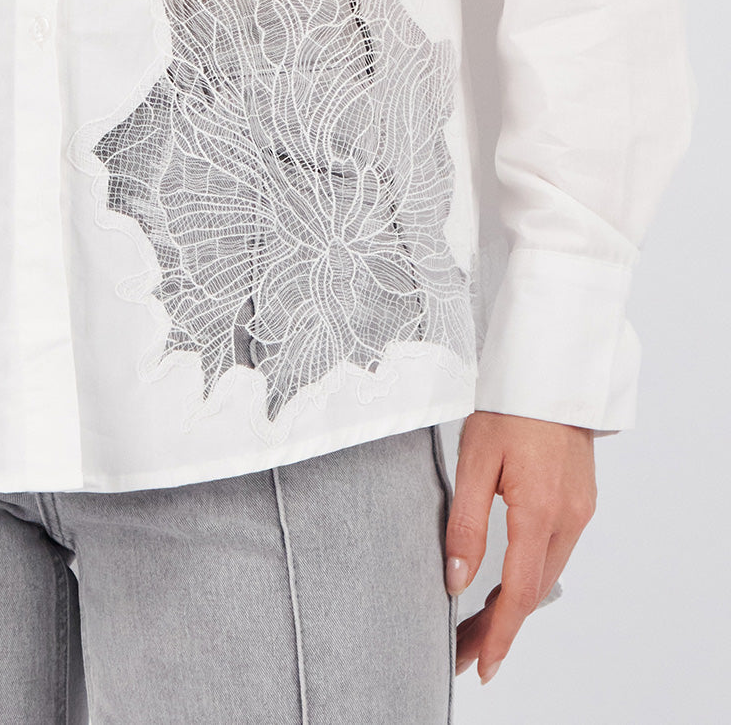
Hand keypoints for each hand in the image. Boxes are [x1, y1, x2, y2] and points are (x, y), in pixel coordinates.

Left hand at [444, 411, 596, 684]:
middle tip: (464, 653)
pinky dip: (530, 575)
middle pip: (534, 590)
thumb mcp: (474, 461)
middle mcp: (568, 517)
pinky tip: (507, 585)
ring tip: (476, 628)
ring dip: (514, 604)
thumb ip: (466, 524)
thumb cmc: (507, 408)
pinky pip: (555, 552)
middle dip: (499, 627)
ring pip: (546, 574)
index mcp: (540, 509)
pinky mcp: (580, 502)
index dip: (500, 633)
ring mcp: (579, 511)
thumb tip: (455, 579)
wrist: (548, 372)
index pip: (520, 590)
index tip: (482, 664)